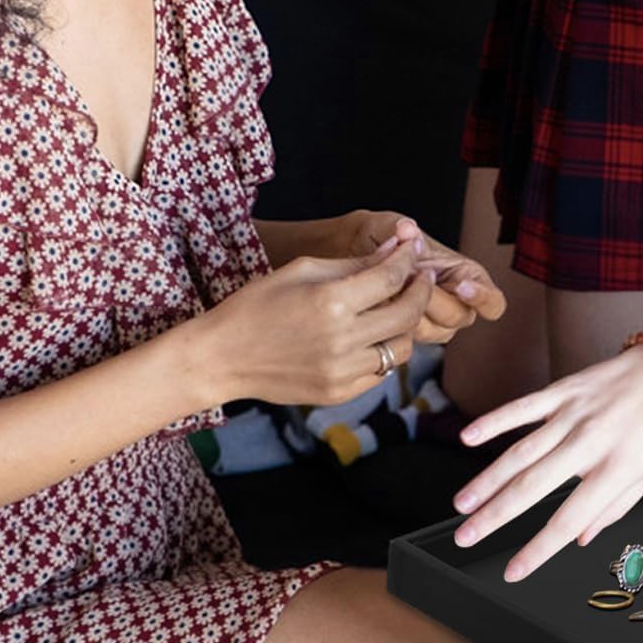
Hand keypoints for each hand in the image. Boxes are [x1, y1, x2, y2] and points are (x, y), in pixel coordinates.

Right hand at [195, 236, 431, 406]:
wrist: (221, 357)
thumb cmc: (256, 305)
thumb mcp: (301, 270)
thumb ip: (354, 263)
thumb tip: (395, 249)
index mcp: (331, 301)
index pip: (392, 277)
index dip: (409, 260)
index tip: (415, 252)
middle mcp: (342, 339)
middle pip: (407, 314)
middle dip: (421, 291)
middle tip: (420, 279)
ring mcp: (342, 371)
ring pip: (401, 348)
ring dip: (404, 326)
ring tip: (394, 310)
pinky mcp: (338, 393)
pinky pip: (380, 373)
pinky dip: (383, 353)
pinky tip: (371, 337)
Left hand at [339, 209, 505, 343]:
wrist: (349, 253)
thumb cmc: (378, 237)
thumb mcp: (386, 225)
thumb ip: (397, 227)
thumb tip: (407, 229)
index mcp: (466, 276)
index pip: (493, 302)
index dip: (483, 298)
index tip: (460, 286)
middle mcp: (455, 304)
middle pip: (458, 317)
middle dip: (432, 299)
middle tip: (407, 278)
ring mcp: (432, 322)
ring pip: (433, 331)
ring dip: (410, 311)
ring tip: (389, 286)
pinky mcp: (408, 334)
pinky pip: (408, 338)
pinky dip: (393, 321)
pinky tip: (378, 301)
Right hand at [450, 344, 642, 580]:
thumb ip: (615, 507)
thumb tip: (580, 539)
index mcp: (618, 469)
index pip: (569, 520)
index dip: (538, 550)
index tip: (512, 572)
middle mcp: (592, 442)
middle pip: (533, 486)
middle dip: (495, 516)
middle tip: (465, 537)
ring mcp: (576, 413)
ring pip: (521, 451)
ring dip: (487, 480)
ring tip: (462, 504)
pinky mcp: (567, 388)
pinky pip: (524, 407)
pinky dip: (494, 421)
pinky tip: (468, 438)